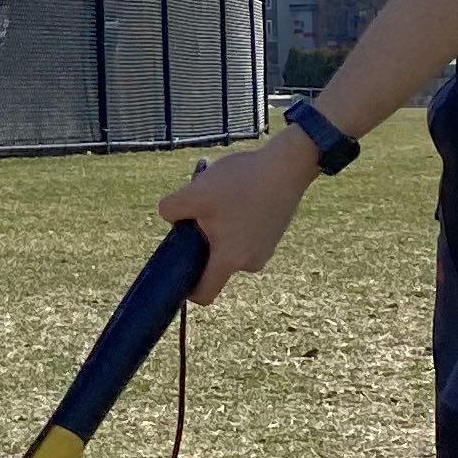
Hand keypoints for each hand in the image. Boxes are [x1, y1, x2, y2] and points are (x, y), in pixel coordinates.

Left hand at [159, 131, 316, 296]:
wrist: (288, 164)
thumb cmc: (242, 181)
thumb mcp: (195, 192)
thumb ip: (171, 210)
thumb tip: (170, 218)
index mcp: (230, 260)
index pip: (204, 294)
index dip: (186, 288)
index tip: (177, 265)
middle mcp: (251, 262)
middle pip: (215, 264)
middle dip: (202, 243)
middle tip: (200, 214)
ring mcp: (266, 249)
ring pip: (230, 246)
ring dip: (219, 228)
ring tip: (222, 197)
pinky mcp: (273, 234)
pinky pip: (245, 236)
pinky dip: (236, 221)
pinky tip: (239, 194)